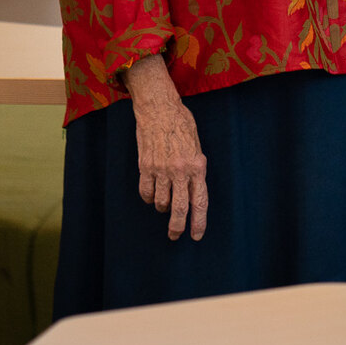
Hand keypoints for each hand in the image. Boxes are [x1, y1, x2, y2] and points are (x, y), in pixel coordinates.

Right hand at [123, 54, 207, 239]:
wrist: (159, 108)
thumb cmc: (181, 124)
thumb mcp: (197, 146)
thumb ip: (195, 169)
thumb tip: (192, 191)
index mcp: (197, 165)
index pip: (200, 201)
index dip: (199, 221)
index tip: (197, 235)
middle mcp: (180, 170)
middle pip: (179, 209)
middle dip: (178, 227)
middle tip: (175, 236)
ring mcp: (161, 169)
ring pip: (160, 202)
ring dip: (163, 207)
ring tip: (164, 202)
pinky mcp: (145, 166)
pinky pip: (145, 192)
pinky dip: (148, 197)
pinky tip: (151, 194)